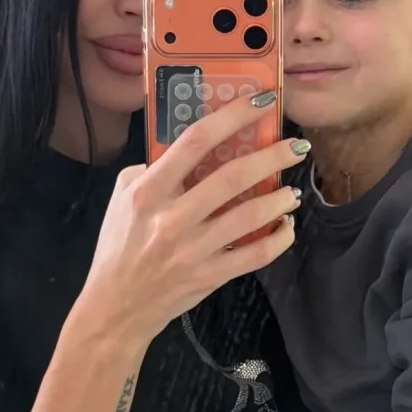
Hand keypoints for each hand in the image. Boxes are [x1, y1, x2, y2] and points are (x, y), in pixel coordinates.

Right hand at [82, 93, 305, 346]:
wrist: (115, 306)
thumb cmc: (119, 247)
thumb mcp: (121, 198)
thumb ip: (152, 171)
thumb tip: (191, 151)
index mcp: (149, 190)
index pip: (196, 141)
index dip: (232, 117)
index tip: (259, 104)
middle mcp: (173, 217)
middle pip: (233, 176)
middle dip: (273, 156)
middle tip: (296, 146)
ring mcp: (194, 249)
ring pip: (250, 216)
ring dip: (280, 198)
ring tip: (293, 190)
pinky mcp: (210, 275)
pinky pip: (255, 255)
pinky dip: (278, 239)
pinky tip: (286, 226)